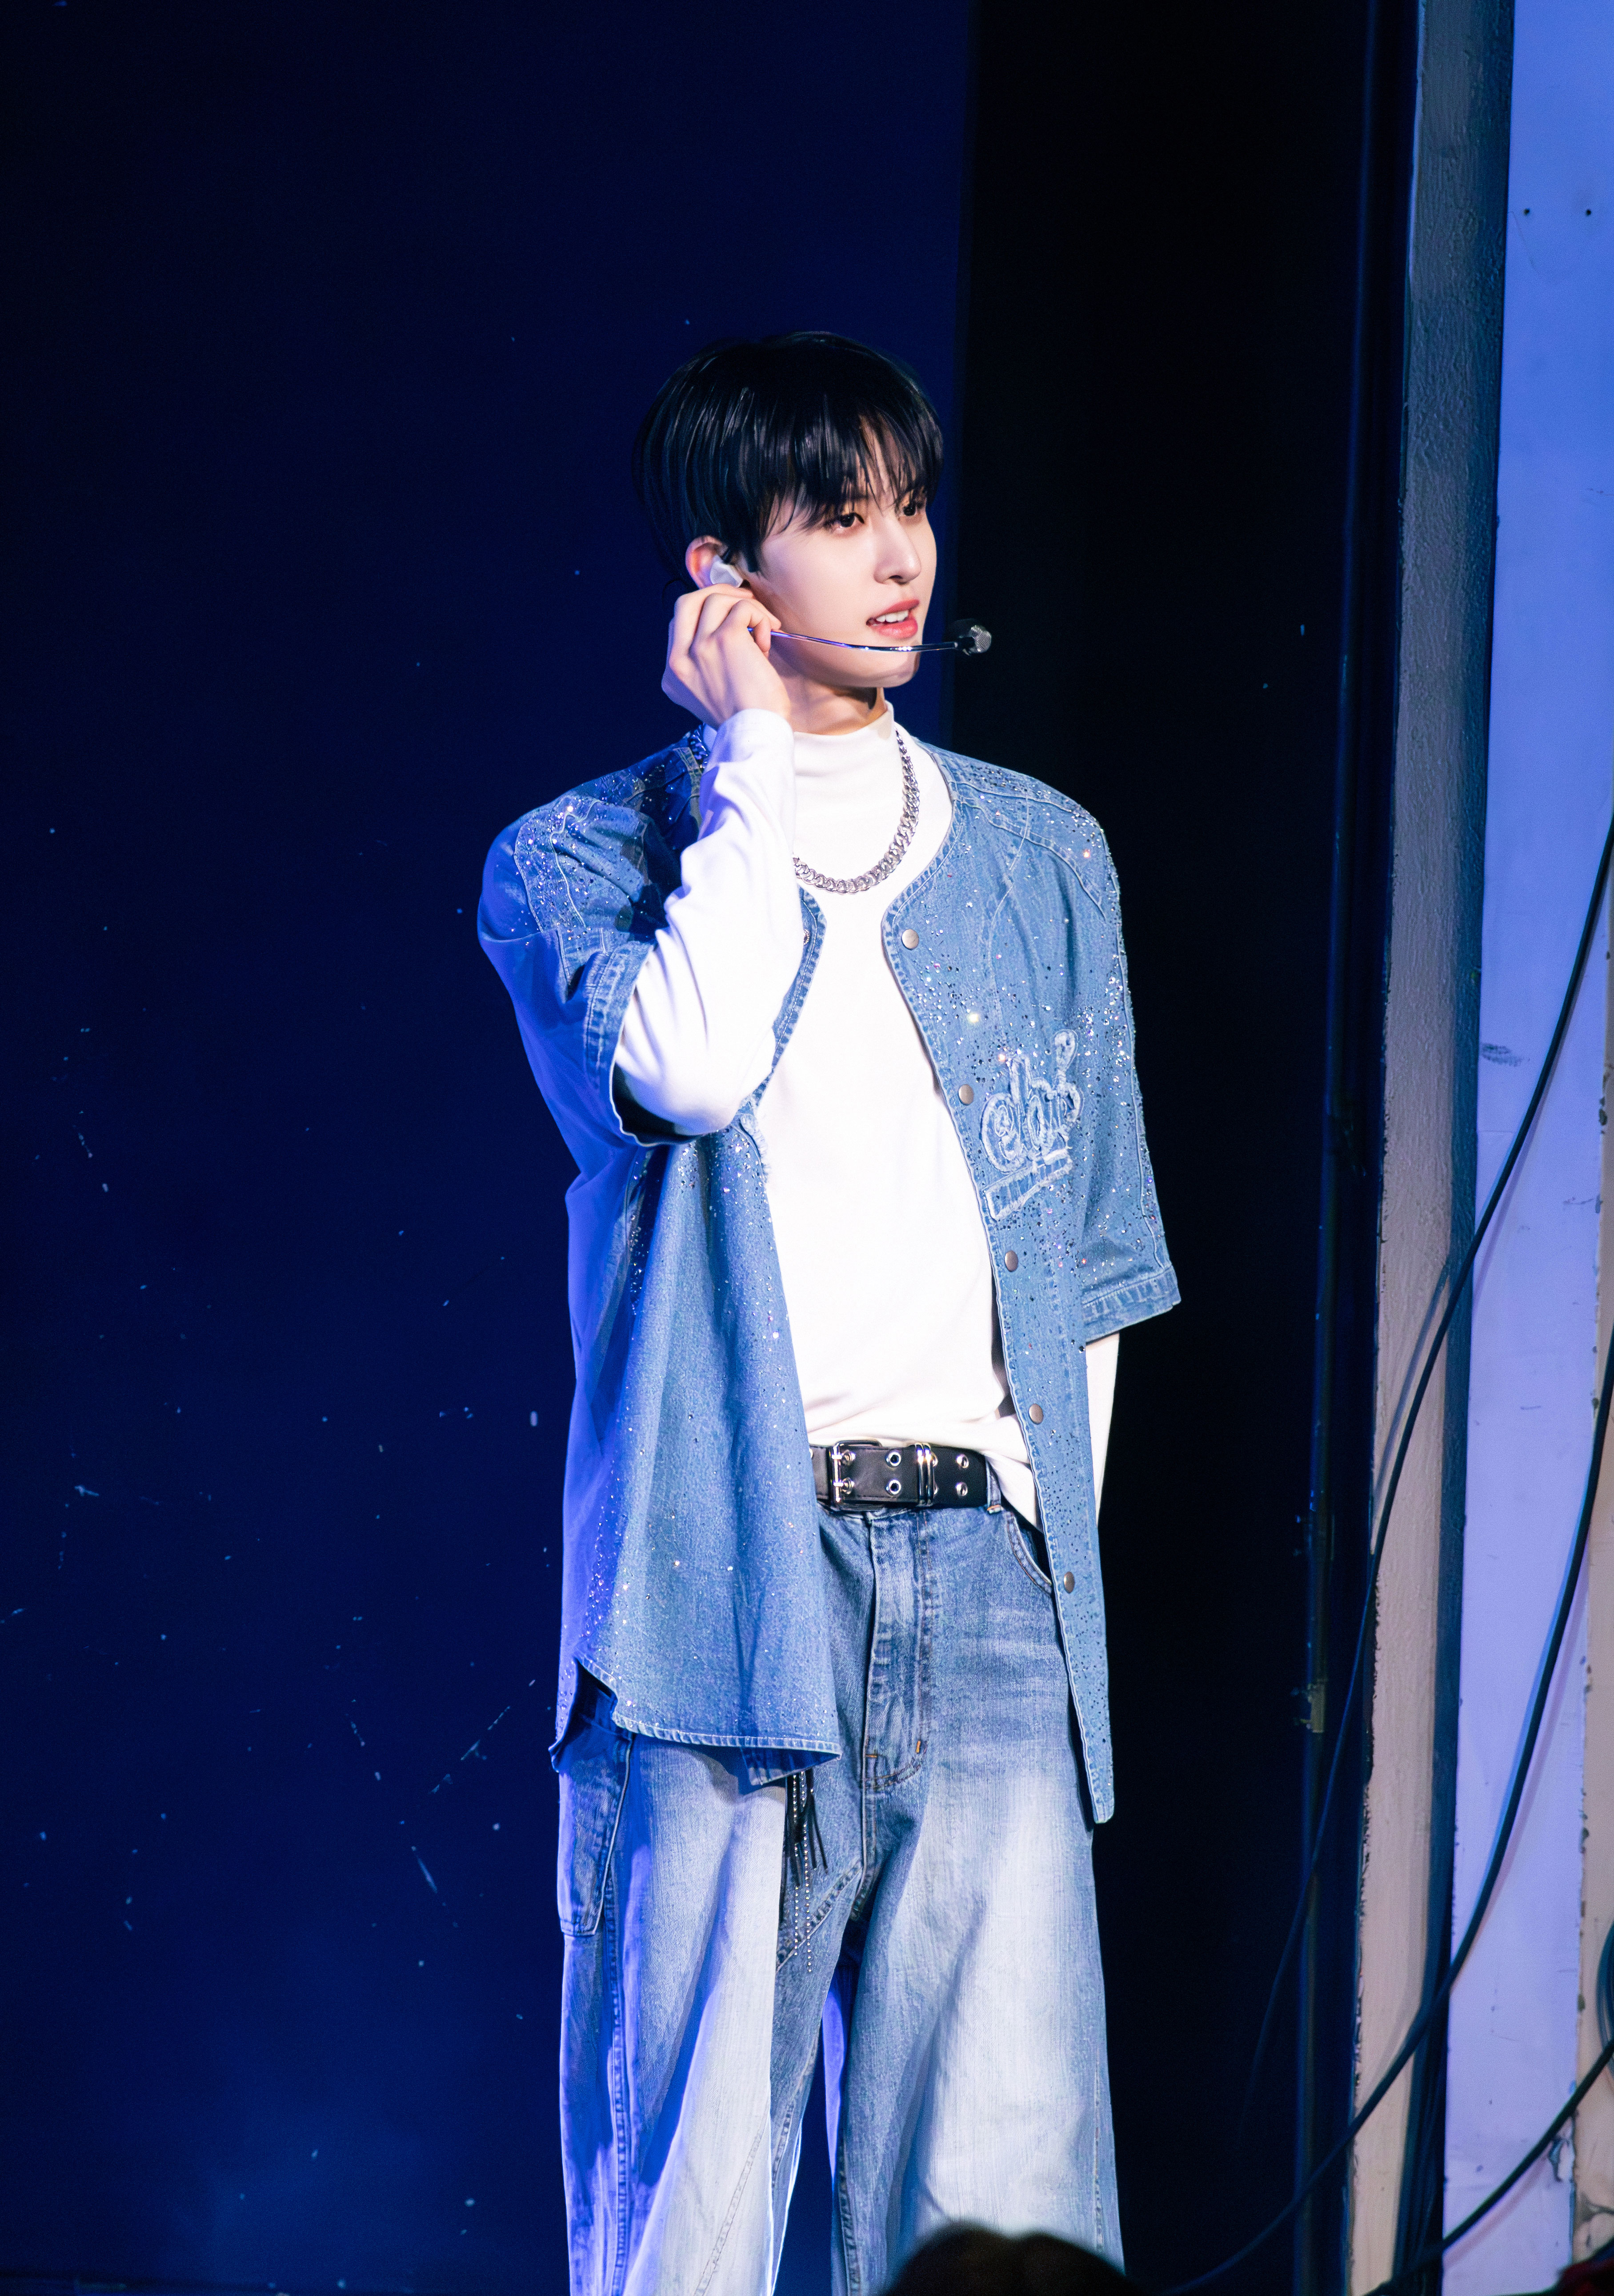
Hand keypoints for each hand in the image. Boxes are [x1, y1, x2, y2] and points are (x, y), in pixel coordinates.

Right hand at [662, 585, 790, 727]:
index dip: (705, 615)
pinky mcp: (725, 639)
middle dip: (716, 594)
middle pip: (686, 603)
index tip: (729, 619)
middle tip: (742, 601)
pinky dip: (760, 617)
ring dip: (745, 606)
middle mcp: (680, 660)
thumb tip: (725, 632)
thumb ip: (705, 667)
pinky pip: (742, 608)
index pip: (679, 626)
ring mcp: (700, 648)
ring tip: (764, 627)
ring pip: (714, 599)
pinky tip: (768, 639)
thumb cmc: (745, 721)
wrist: (756, 736)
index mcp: (673, 676)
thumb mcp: (709, 696)